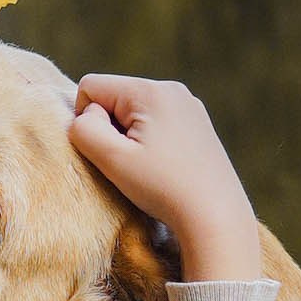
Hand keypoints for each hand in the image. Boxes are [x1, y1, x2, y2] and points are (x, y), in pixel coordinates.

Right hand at [69, 74, 261, 285]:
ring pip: (135, 112)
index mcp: (149, 90)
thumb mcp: (113, 160)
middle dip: (111, 128)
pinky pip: (157, 123)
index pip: (91, 86)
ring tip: (150, 168)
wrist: (216, 215)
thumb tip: (87, 114)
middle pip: (115, 97)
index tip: (111, 151)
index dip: (88, 120)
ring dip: (131, 138)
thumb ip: (85, 130)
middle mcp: (172, 88)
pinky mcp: (198, 124)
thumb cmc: (163, 188)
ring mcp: (189, 106)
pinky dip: (152, 143)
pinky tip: (166, 168)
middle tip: (132, 164)